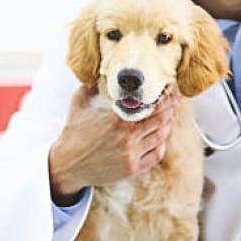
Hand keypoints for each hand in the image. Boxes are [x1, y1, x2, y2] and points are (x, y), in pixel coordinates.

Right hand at [49, 85, 178, 195]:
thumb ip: (90, 85)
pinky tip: (159, 138)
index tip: (174, 93)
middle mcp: (128, 138)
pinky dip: (160, 145)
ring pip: (160, 138)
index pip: (152, 107)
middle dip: (170, 111)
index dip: (167, 100)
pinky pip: (155, 155)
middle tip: (174, 103)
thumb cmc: (72, 133)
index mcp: (118, 120)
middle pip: (161, 122)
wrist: (66, 165)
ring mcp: (131, 155)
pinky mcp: (131, 169)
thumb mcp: (78, 103)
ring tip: (168, 118)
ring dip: (166, 127)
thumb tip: (100, 71)